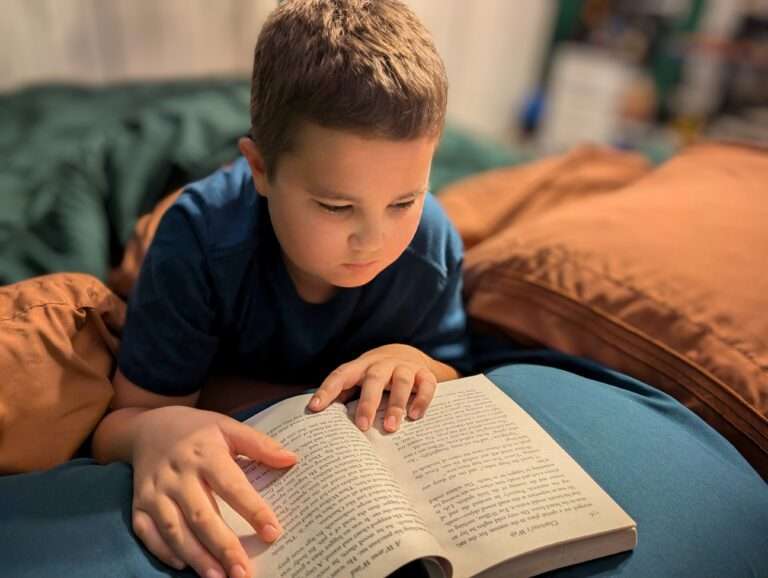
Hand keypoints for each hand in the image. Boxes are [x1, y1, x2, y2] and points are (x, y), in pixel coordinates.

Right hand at [130, 406, 297, 577]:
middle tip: (244, 572)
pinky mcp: (138, 504)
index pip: (232, 486)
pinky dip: (164, 552)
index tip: (272, 532)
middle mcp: (178, 475)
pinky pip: (147, 533)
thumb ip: (259, 445)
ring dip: (197, 557)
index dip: (253, 510)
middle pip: (202, 515)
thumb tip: (292, 460)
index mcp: (205, 454)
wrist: (149, 426)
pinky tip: (185, 566)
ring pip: (175, 530)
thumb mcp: (228, 427)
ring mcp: (155, 492)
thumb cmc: (197, 430)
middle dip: (224, 547)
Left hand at [308, 344, 438, 432]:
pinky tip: (414, 416)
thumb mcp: (361, 379)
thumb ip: (346, 395)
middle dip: (368, 403)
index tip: (314, 408)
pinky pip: (426, 384)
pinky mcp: (425, 374)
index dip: (327, 390)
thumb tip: (324, 418)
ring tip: (390, 426)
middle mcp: (383, 364)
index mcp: (362, 366)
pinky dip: (421, 399)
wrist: (412, 354)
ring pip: (401, 381)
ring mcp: (405, 367)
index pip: (341, 375)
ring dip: (395, 404)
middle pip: (374, 379)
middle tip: (363, 426)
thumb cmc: (379, 374)